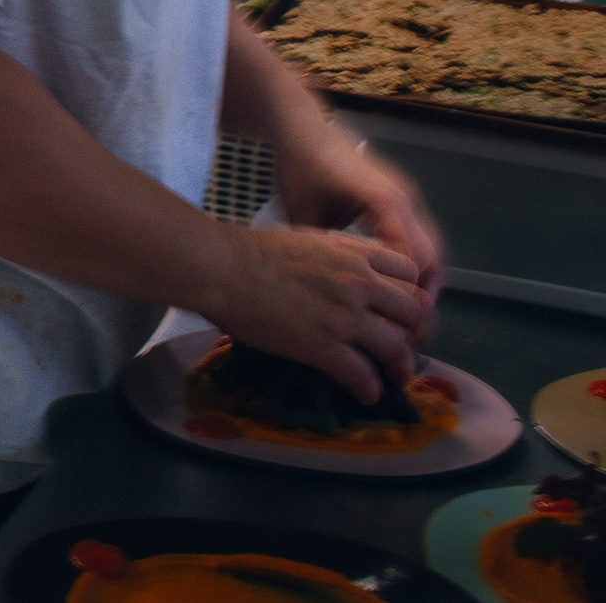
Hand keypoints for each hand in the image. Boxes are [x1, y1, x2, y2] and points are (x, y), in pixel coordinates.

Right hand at [199, 224, 430, 403]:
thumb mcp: (307, 239)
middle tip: (402, 345)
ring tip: (394, 376)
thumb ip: (336, 256)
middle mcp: (359, 282)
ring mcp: (344, 315)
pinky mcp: (323, 345)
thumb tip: (342, 274)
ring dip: (401, 366)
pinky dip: (369, 388)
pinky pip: (362, 374)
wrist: (220, 267)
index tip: (399, 308)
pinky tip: (365, 393)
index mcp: (354, 252)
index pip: (410, 272)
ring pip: (398, 345)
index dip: (408, 292)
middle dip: (412, 331)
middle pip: (414, 311)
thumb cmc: (249, 251)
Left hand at [273, 130, 446, 311]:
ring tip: (407, 313)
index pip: (413, 257)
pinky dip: (416, 263)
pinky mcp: (401, 199)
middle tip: (409, 328)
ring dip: (424, 281)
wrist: (304, 127)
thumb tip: (327, 294)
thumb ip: (320, 252)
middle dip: (423, 295)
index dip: (408, 294)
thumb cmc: (299, 165)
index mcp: (384, 201)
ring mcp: (407, 198)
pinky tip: (398, 286)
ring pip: (433, 249)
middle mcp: (405, 200)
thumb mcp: (302, 212)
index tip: (397, 322)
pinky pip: (420, 237)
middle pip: (433, 257)